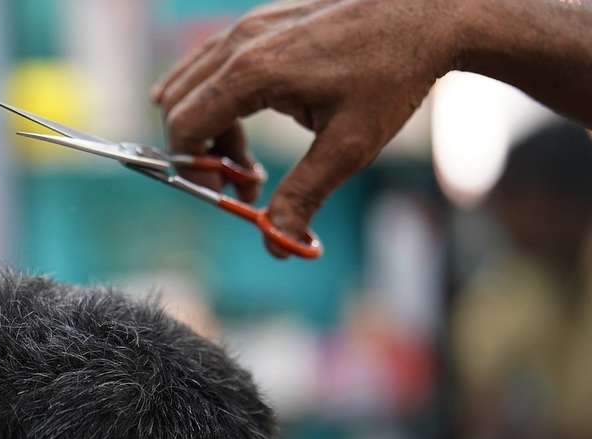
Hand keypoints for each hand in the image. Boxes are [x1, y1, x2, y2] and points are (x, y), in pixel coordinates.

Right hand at [152, 0, 460, 256]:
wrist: (429, 14)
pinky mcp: (260, 23)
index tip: (230, 192)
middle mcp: (240, 43)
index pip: (185, 126)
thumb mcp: (348, 148)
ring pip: (190, 84)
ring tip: (251, 159)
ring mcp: (248, 27)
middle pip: (180, 107)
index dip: (196, 168)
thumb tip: (276, 245)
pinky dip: (213, 99)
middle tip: (245, 182)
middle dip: (202, 153)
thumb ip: (302, 196)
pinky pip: (209, 64)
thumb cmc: (392, 76)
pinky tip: (236, 122)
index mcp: (253, 72)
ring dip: (209, 128)